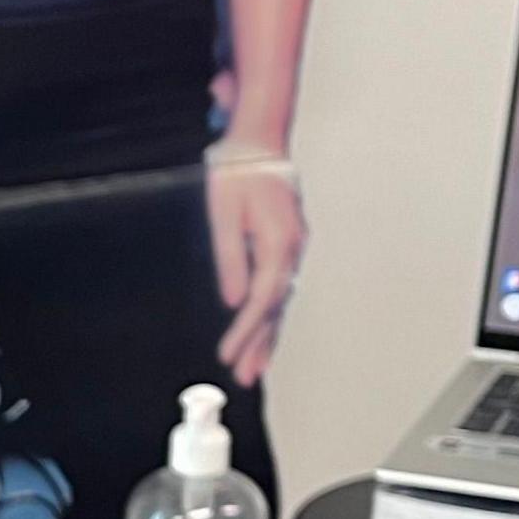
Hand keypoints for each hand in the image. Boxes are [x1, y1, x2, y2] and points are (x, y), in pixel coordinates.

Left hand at [204, 139, 306, 385]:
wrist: (259, 141)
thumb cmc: (238, 172)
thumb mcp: (224, 213)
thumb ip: (230, 258)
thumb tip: (232, 300)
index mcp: (278, 241)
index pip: (262, 298)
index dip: (246, 330)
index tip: (228, 354)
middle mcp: (292, 248)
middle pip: (276, 306)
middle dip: (260, 344)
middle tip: (246, 377)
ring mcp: (293, 246)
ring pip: (280, 299)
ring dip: (267, 334)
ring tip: (255, 367)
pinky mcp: (287, 243)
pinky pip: (280, 286)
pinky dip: (271, 312)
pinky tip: (264, 331)